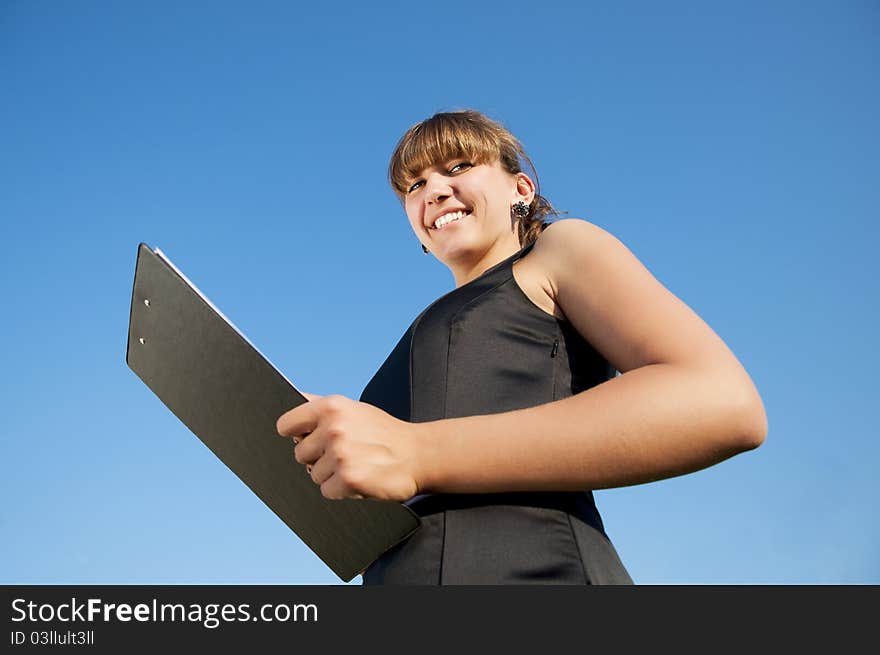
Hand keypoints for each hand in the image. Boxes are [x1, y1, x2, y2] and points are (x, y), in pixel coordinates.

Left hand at [276, 392, 423, 501]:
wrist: (418, 454)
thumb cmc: (383, 432)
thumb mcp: (353, 408)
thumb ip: (321, 405)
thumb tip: (291, 397)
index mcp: (332, 407)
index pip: (286, 425)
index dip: (295, 434)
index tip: (305, 438)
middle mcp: (334, 428)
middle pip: (300, 454)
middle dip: (318, 457)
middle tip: (345, 452)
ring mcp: (340, 455)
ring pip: (313, 474)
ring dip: (332, 474)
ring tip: (356, 464)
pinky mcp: (348, 479)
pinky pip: (327, 491)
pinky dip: (341, 490)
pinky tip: (360, 478)